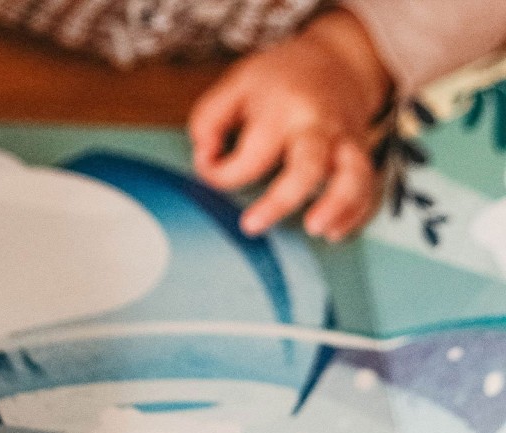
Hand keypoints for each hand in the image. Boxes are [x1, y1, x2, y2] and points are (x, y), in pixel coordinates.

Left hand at [189, 9, 391, 241]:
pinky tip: (334, 233)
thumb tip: (204, 157)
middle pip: (308, 166)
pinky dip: (356, 214)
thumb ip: (209, 120)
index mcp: (282, 109)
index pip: (249, 156)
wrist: (338, 60)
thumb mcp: (235, 85)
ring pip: (353, 176)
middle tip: (251, 225)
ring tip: (317, 231)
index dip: (221, 173)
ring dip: (338, 206)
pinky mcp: (363, 157)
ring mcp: (346, 142)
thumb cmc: (279, 81)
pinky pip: (368, 190)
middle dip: (280, 200)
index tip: (209, 171)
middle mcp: (319, 126)